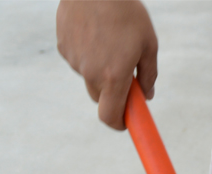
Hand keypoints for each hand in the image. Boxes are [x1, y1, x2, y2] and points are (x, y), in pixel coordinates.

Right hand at [56, 0, 157, 129]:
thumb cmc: (126, 11)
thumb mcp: (148, 43)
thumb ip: (149, 74)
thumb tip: (147, 96)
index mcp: (114, 77)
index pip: (109, 116)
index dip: (118, 123)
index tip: (125, 121)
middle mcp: (91, 73)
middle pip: (99, 98)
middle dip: (111, 93)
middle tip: (124, 75)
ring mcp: (74, 60)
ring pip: (88, 76)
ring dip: (99, 69)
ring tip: (109, 40)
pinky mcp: (63, 46)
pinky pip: (77, 59)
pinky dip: (87, 53)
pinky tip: (95, 32)